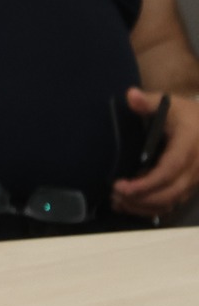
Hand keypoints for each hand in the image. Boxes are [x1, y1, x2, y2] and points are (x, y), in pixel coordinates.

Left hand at [112, 88, 198, 219]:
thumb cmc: (185, 114)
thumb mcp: (169, 103)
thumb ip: (149, 101)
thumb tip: (131, 95)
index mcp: (189, 145)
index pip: (169, 170)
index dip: (146, 183)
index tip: (120, 186)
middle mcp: (196, 167)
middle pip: (170, 192)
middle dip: (141, 198)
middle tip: (114, 194)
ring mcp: (195, 180)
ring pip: (172, 202)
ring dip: (144, 207)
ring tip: (117, 202)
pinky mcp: (190, 187)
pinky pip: (173, 204)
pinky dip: (152, 209)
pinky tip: (130, 206)